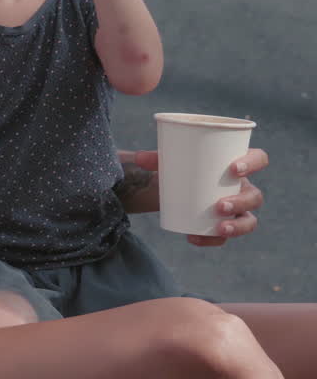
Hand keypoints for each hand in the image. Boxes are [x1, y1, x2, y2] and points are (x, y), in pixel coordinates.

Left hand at [134, 147, 267, 246]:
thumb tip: (139, 158)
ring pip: (249, 221)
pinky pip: (224, 236)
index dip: (253, 163)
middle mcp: (242, 187)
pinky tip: (194, 238)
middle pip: (255, 196)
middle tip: (219, 205)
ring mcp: (236, 209)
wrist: (174, 186)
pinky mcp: (223, 224)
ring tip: (218, 228)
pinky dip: (211, 239)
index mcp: (236, 164)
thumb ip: (155, 158)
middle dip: (241, 202)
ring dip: (237, 227)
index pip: (259, 158)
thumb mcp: (171, 160)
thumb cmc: (181, 167)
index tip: (234, 168)